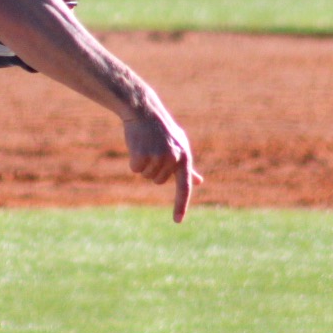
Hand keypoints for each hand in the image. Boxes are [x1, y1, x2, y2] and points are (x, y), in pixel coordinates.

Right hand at [123, 98, 202, 222]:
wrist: (145, 111)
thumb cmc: (163, 131)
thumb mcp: (179, 146)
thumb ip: (187, 167)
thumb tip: (198, 182)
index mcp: (184, 157)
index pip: (184, 187)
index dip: (180, 205)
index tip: (177, 221)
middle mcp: (173, 159)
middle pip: (159, 181)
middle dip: (154, 170)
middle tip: (153, 150)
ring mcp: (158, 157)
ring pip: (147, 176)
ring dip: (143, 164)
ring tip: (146, 146)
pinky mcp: (142, 155)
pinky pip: (135, 169)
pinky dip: (134, 161)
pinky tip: (137, 146)